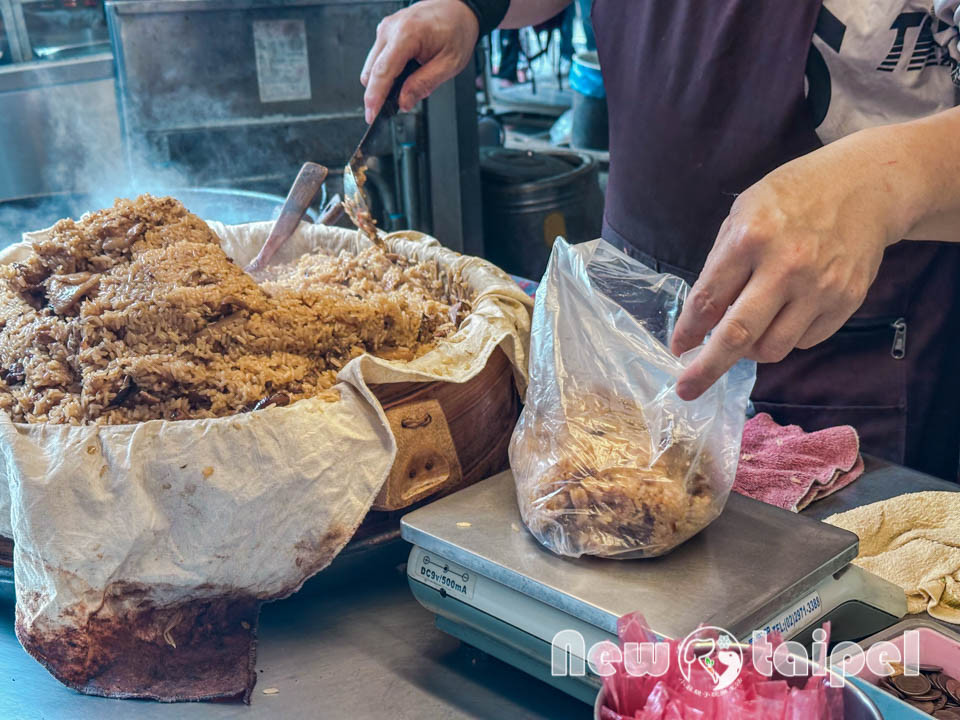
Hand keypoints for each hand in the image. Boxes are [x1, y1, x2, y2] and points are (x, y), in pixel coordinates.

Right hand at [361, 0, 478, 122]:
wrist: (458, 9)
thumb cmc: (456, 30)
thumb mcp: (449, 64)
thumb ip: (424, 84)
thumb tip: (404, 102)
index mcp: (407, 34)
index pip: (382, 72)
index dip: (375, 98)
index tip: (371, 116)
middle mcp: (391, 28)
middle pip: (371, 72)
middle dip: (379, 93)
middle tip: (395, 107)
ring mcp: (386, 29)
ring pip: (372, 67)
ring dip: (384, 82)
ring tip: (406, 86)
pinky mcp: (386, 32)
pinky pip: (378, 58)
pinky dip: (387, 71)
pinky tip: (404, 74)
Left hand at [670, 133, 909, 400]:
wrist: (865, 186)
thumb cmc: (792, 197)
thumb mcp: (743, 213)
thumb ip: (720, 264)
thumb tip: (701, 319)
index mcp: (750, 238)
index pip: (708, 300)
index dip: (687, 331)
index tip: (677, 349)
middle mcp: (785, 267)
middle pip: (738, 335)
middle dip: (706, 368)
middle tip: (687, 389)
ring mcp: (820, 288)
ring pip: (772, 349)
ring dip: (750, 351)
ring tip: (746, 333)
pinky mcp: (846, 301)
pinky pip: (804, 342)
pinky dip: (784, 338)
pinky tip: (783, 315)